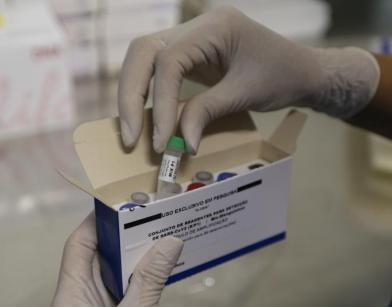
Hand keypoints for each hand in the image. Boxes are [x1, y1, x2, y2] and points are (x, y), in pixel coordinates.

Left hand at [44, 213, 183, 306]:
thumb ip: (150, 280)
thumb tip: (170, 240)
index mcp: (68, 304)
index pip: (77, 250)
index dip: (94, 224)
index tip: (117, 204)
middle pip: (94, 260)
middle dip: (118, 238)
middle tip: (145, 217)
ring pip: (110, 276)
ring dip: (131, 258)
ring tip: (155, 235)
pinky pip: (123, 292)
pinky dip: (138, 277)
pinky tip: (157, 266)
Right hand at [118, 6, 378, 153]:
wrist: (301, 70)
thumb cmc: (282, 76)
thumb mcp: (246, 94)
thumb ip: (208, 112)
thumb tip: (181, 143)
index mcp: (214, 27)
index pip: (170, 61)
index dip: (161, 103)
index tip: (162, 141)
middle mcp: (195, 26)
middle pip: (143, 52)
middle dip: (131, 97)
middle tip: (129, 137)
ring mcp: (191, 39)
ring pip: (144, 59)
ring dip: (133, 97)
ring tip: (132, 133)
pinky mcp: (190, 55)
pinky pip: (158, 72)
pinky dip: (149, 96)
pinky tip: (147, 119)